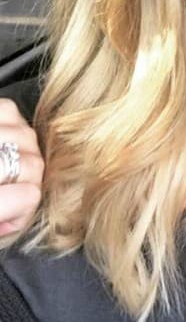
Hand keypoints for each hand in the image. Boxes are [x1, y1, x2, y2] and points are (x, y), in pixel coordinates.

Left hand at [0, 98, 43, 235]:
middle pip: (33, 165)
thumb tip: (13, 220)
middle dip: (26, 184)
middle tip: (8, 197)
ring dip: (21, 154)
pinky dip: (11, 123)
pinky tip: (2, 140)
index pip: (28, 196)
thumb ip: (1, 224)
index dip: (22, 214)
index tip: (7, 223)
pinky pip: (10, 109)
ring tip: (2, 169)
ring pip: (26, 136)